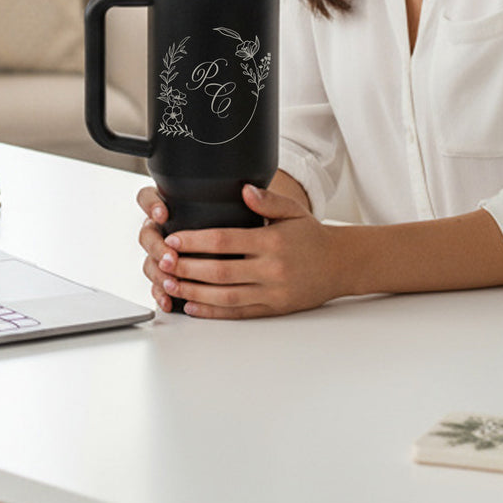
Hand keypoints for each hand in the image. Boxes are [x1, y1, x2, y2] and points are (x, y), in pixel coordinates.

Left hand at [135, 183, 347, 318]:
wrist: (340, 265)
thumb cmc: (312, 236)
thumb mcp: (293, 211)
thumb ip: (267, 199)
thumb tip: (244, 189)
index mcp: (272, 241)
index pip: (225, 241)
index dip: (196, 241)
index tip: (174, 239)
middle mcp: (271, 269)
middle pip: (220, 271)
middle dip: (187, 268)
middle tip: (162, 263)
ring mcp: (271, 293)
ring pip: (225, 296)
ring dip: (193, 292)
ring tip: (169, 285)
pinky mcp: (273, 309)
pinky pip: (238, 313)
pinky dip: (212, 312)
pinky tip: (192, 307)